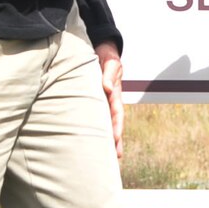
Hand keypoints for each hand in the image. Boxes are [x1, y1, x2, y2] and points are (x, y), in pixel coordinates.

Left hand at [96, 41, 125, 159]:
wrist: (102, 49)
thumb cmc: (106, 55)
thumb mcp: (110, 61)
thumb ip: (109, 73)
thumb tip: (108, 88)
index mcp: (115, 93)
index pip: (117, 112)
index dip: (117, 126)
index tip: (116, 138)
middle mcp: (110, 100)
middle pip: (114, 123)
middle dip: (116, 140)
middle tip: (116, 157)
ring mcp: (103, 102)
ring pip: (105, 123)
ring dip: (107, 139)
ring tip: (106, 158)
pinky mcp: (95, 101)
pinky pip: (95, 118)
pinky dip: (95, 130)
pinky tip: (90, 142)